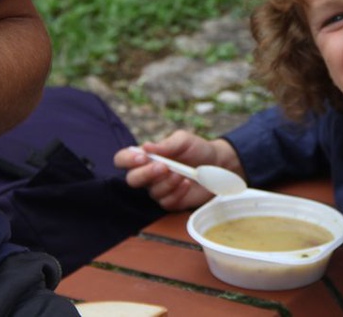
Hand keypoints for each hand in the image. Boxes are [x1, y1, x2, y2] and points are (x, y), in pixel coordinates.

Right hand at [114, 130, 244, 210]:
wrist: (219, 163)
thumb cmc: (198, 149)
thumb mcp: (183, 140)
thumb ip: (166, 144)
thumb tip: (145, 147)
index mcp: (147, 156)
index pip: (123, 159)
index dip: (127, 160)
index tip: (142, 157)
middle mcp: (149, 174)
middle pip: (132, 180)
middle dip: (146, 174)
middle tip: (164, 167)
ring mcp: (160, 189)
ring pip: (152, 192)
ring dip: (166, 183)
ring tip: (182, 174)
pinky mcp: (172, 201)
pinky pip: (166, 202)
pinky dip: (177, 192)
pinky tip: (187, 184)